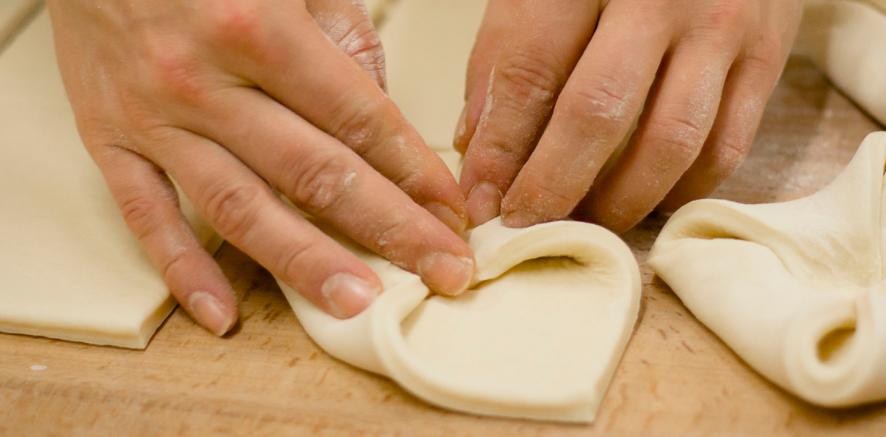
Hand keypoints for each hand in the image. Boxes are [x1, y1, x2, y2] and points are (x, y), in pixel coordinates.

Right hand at [46, 0, 473, 335]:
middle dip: (390, 229)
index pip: (360, 120)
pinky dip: (185, 271)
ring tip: (358, 302)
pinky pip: (148, 217)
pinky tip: (224, 313)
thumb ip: (343, 39)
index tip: (453, 215)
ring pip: (240, 207)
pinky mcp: (111, 142)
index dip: (415, 173)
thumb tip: (387, 114)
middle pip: (315, 174)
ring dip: (305, 261)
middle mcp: (206, 80)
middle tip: (441, 271)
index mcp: (259, 28)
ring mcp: (156, 118)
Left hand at [455, 0, 801, 231]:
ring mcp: (722, 25)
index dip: (501, 147)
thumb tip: (480, 147)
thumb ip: (511, 52)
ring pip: (669, 142)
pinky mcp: (767, 56)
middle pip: (598, 112)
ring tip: (586, 223)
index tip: (481, 200)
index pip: (532, 70)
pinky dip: (682, 189)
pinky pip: (724, 147)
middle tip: (529, 226)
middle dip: (554, 185)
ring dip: (620, 200)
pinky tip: (648, 199)